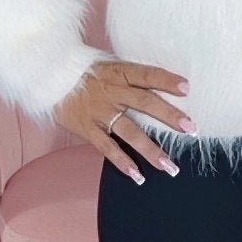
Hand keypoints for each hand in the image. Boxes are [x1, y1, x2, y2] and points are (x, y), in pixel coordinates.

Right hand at [52, 59, 196, 183]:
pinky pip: (107, 147)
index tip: (187, 88)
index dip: (166, 80)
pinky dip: (122, 162)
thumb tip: (161, 85)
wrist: (50, 78)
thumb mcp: (110, 65)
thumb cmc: (86, 72)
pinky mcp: (88, 128)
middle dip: (169, 117)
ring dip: (151, 149)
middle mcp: (112, 92)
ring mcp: (100, 111)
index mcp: (119, 72)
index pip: (147, 74)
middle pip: (144, 103)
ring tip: (169, 166)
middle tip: (190, 129)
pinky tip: (137, 176)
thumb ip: (132, 77)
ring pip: (129, 131)